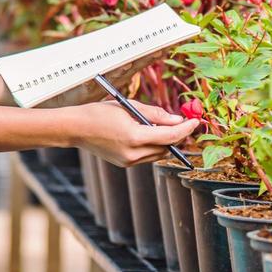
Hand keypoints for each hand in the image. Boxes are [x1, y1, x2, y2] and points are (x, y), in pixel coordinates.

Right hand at [61, 100, 199, 166]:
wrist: (76, 128)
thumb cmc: (100, 113)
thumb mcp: (130, 106)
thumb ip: (156, 114)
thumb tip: (178, 120)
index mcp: (134, 137)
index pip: (170, 136)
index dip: (186, 129)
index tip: (196, 121)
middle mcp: (133, 153)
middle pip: (167, 148)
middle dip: (177, 136)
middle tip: (182, 121)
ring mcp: (129, 161)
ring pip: (158, 154)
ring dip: (165, 142)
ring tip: (162, 126)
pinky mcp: (125, 164)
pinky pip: (147, 156)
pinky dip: (153, 146)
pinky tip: (148, 134)